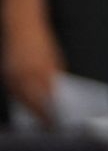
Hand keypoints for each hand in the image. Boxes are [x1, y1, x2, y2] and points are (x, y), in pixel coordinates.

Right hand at [1, 8, 64, 123]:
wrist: (21, 26)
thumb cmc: (42, 43)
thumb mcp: (55, 60)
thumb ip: (55, 78)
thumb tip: (58, 97)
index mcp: (41, 70)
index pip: (47, 98)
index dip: (50, 112)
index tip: (56, 122)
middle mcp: (25, 74)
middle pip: (32, 102)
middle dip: (40, 115)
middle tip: (48, 124)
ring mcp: (12, 75)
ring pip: (20, 99)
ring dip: (29, 109)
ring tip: (38, 118)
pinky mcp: (5, 74)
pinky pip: (13, 92)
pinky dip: (20, 99)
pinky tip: (27, 105)